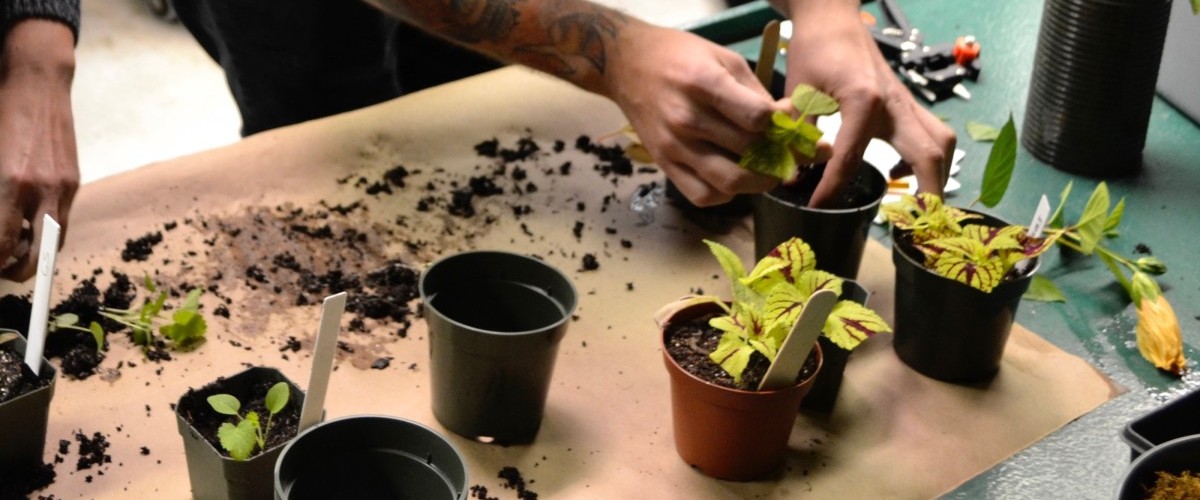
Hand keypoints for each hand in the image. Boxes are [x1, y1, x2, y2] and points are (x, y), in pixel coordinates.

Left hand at [0, 20, 79, 280]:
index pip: (2, 245)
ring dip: (32, 252)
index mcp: (9, 184)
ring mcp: (62, 187)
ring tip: (15, 245)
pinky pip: (61, 219)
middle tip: (3, 268)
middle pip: (34, 257)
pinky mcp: (74, 182)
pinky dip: (44, 229)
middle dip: (16, 271)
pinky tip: (29, 220)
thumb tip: (0, 234)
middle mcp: (40, 190)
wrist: (36, 85)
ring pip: (51, 242)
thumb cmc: (3, 119)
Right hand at [602, 24, 791, 206]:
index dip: (784, 125)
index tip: (789, 123)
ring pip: (730, 182)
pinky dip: (727, 194)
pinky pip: (702, 196)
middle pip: (750, 152)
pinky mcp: (664, 164)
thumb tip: (789, 121)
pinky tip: (733, 177)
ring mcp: (673, 146)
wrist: (626, 64)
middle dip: (782, 157)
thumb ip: (757, 93)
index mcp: (704, 82)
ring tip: (768, 170)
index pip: (757, 118)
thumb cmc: (680, 55)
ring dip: (760, 181)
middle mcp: (687, 118)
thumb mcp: (724, 58)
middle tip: (792, 153)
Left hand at [783, 0, 953, 206]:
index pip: (852, 157)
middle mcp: (895, 103)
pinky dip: (926, 158)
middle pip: (930, 154)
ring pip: (940, 143)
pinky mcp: (906, 103)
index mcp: (865, 101)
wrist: (833, 18)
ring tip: (914, 205)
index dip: (833, 187)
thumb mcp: (797, 92)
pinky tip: (900, 173)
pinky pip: (931, 134)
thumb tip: (790, 174)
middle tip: (914, 226)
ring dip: (935, 175)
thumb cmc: (814, 50)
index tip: (818, 205)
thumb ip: (798, 134)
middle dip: (928, 194)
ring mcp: (906, 102)